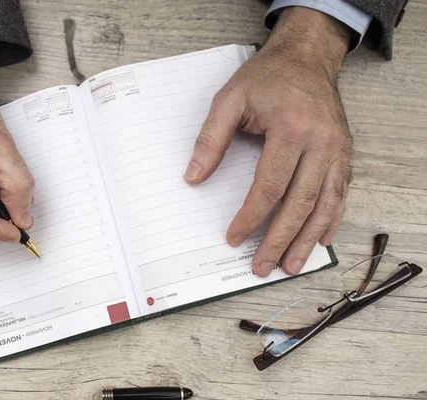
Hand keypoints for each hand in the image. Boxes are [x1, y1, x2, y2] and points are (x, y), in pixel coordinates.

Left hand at [185, 7, 352, 276]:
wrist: (306, 56)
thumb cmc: (267, 77)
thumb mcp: (230, 99)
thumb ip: (210, 140)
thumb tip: (194, 178)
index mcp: (292, 129)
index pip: (269, 186)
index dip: (250, 217)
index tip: (234, 237)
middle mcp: (322, 143)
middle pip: (300, 203)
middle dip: (279, 239)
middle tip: (263, 266)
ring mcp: (338, 150)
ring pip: (326, 205)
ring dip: (307, 239)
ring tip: (291, 265)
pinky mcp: (344, 153)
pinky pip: (340, 193)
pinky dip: (330, 219)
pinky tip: (319, 239)